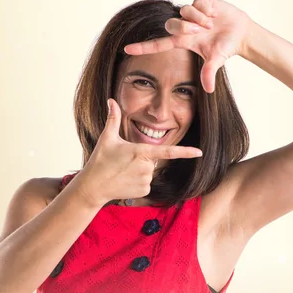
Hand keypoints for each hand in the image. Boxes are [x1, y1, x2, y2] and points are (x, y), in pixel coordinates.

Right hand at [79, 99, 202, 204]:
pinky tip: (125, 181)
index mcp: (141, 152)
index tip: (199, 152)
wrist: (92, 187)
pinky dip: (138, 182)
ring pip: (149, 172)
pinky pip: (146, 184)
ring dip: (139, 171)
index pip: (168, 151)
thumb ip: (113, 118)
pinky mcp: (144, 192)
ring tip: (122, 171)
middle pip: (152, 160)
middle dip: (142, 159)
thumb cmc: (99, 161)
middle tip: (123, 162)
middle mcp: (146, 167)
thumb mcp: (107, 138)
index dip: (185, 152)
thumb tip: (111, 100)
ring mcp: (146, 181)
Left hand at [124, 0, 251, 92]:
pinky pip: (197, 2)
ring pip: (185, 11)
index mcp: (183, 41)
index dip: (142, 47)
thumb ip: (209, 73)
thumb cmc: (226, 47)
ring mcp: (192, 13)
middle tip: (202, 31)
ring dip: (199, 18)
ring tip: (211, 24)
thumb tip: (208, 90)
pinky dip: (207, 9)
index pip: (158, 45)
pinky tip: (215, 14)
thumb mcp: (217, 60)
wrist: (241, 32)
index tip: (126, 49)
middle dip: (186, 27)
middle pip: (171, 24)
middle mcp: (184, 27)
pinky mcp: (201, 2)